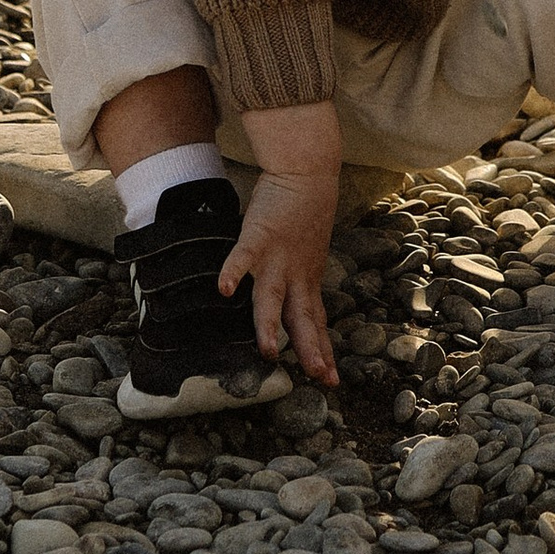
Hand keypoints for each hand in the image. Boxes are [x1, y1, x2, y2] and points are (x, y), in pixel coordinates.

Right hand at [226, 101, 342, 387]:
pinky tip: (224, 289)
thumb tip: (294, 299)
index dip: (322, 351)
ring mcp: (278, 257)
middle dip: (309, 349)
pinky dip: (234, 272)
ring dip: (269, 325)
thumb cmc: (304, 214)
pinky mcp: (260, 235)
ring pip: (272, 297)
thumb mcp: (308, 254)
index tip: (330, 381)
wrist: (307, 172)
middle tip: (317, 377)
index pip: (316, 323)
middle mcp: (296, 275)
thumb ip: (299, 279)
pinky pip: (244, 256)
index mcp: (307, 281)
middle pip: (302, 318)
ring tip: (267, 351)